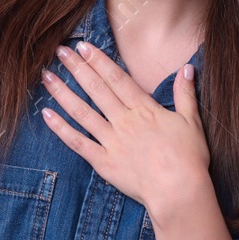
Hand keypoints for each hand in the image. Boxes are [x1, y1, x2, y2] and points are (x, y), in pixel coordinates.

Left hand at [39, 40, 211, 221]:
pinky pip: (78, 143)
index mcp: (145, 109)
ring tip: (46, 77)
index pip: (117, 78)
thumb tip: (187, 67)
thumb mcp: (192, 122)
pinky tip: (46, 114)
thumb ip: (186, 93)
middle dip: (77, 68)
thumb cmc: (189, 159)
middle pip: (97, 89)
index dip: (99, 60)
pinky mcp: (104, 163)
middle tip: (60, 51)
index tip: (83, 47)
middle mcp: (124, 121)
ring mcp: (112, 141)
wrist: (179, 192)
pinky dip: (61, 129)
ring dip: (63, 93)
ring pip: (82, 112)